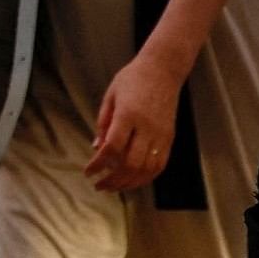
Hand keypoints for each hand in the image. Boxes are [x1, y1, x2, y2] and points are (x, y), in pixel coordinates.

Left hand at [85, 51, 184, 192]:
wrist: (163, 70)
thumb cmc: (132, 79)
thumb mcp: (110, 95)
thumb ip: (103, 123)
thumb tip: (97, 148)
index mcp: (128, 114)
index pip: (112, 147)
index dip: (99, 164)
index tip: (88, 172)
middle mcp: (146, 127)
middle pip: (131, 164)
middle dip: (113, 180)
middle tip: (100, 185)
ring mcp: (161, 135)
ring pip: (147, 169)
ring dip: (130, 183)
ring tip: (114, 187)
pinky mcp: (169, 138)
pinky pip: (160, 165)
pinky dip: (146, 177)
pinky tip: (134, 181)